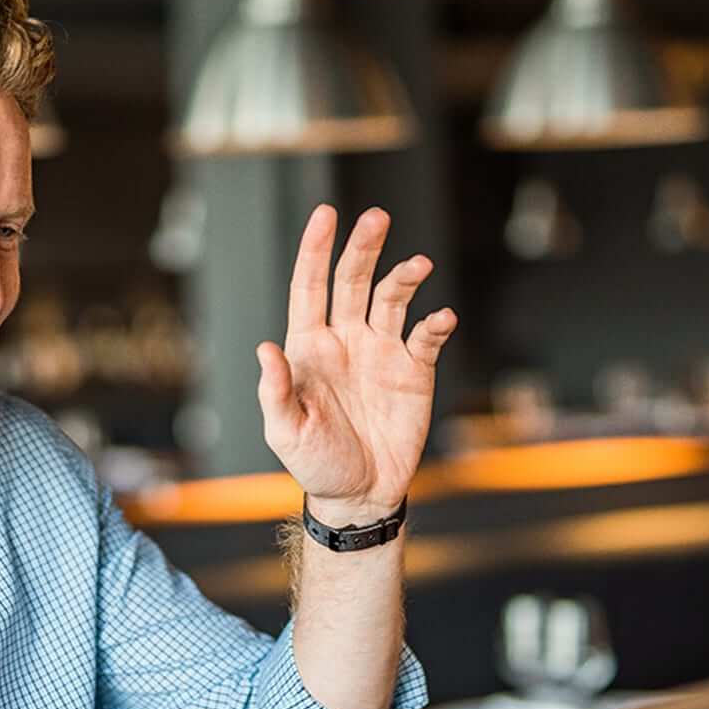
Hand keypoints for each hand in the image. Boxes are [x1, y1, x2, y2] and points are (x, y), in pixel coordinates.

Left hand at [257, 205, 455, 526]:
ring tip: (419, 265)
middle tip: (377, 217)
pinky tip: (442, 317)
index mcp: (310, 347)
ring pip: (393, 299)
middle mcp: (346, 340)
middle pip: (354, 281)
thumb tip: (266, 348)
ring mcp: (382, 352)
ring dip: (405, 278)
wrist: (361, 494)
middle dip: (364, 247)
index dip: (316, 250)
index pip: (311, 287)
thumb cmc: (315, 464)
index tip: (326, 214)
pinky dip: (436, 324)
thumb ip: (277, 391)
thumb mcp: (286, 433)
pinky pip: (426, 338)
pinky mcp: (414, 371)